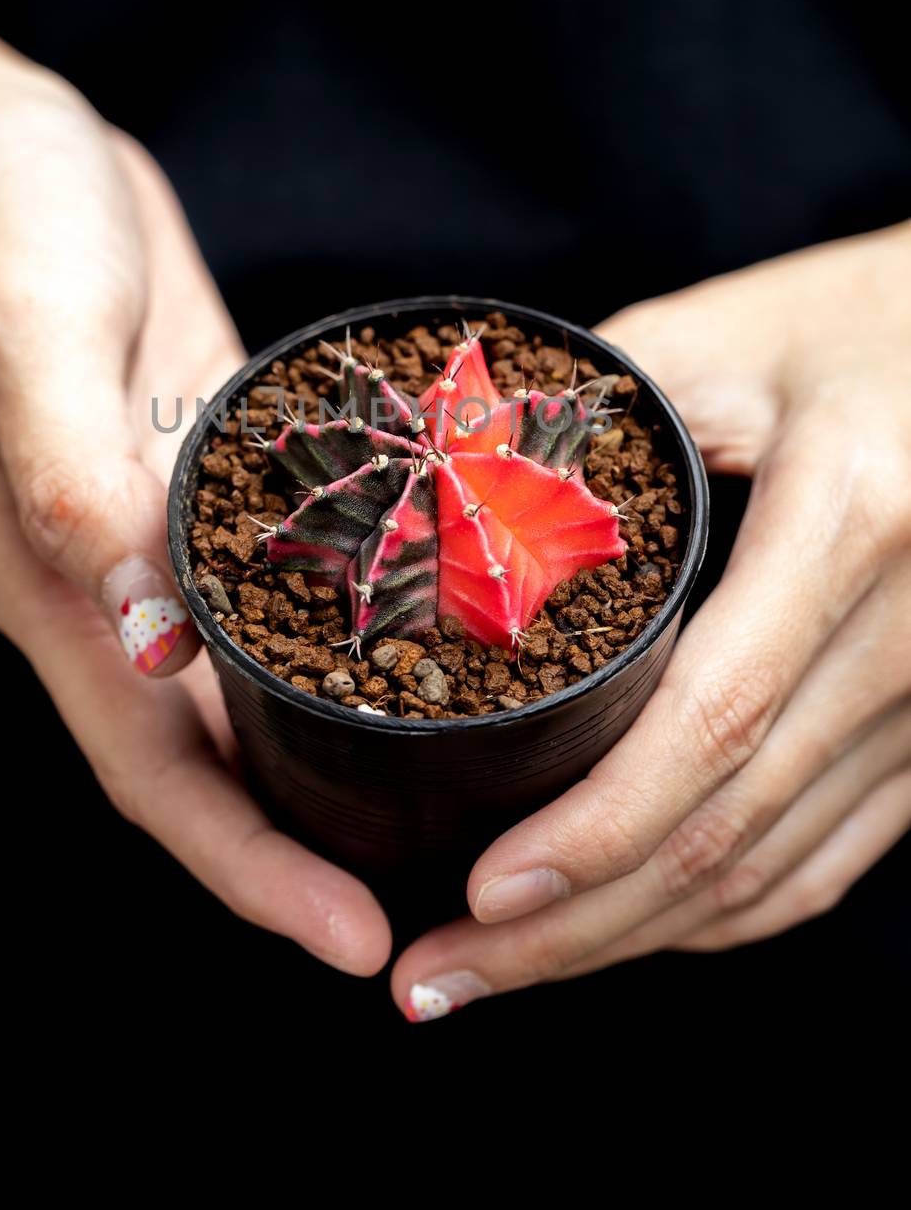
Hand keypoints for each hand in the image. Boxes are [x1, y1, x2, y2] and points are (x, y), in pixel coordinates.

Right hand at [0, 75, 390, 974]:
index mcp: (48, 579)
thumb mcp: (31, 325)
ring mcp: (152, 535)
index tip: (348, 936)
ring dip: (324, 766)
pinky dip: (326, 649)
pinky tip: (412, 662)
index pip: (151, 765)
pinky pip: (266, 594)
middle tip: (425, 914)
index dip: (244, 862)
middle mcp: (102, 584)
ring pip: (242, 692)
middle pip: (207, 760)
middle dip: (303, 849)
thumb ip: (70, 470)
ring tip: (441, 821)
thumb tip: (137, 612)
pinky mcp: (197, 478)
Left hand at [393, 224, 910, 1017]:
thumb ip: (583, 407)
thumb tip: (435, 479)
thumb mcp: (722, 333)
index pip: (711, 723)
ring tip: (500, 971)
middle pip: (734, 829)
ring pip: (778, 868)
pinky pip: (834, 854)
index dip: (590, 832)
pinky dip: (726, 912)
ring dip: (635, 940)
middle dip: (576, 928)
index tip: (476, 891)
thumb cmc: (859, 320)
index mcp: (855, 523)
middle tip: (442, 975)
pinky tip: (629, 932)